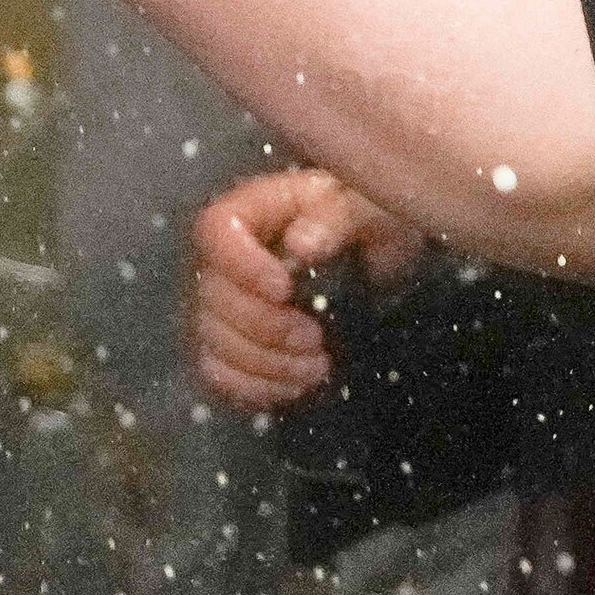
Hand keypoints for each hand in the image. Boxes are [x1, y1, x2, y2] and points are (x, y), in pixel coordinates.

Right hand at [190, 169, 417, 412]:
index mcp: (254, 210)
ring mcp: (228, 303)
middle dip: (264, 328)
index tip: (285, 289)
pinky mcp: (236, 344)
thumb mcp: (367, 207)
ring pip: (213, 341)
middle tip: (316, 340)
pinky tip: (295, 387)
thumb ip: (337, 217)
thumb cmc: (372, 221)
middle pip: (212, 296)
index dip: (240, 265)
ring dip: (264, 365)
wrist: (382, 257)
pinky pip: (220, 373)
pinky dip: (253, 387)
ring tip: (317, 368)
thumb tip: (301, 246)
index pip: (216, 230)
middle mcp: (228, 256)